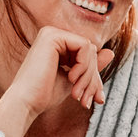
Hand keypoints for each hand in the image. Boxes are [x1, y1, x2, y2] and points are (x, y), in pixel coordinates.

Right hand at [0, 26, 114, 136]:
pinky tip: (71, 78)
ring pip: (90, 49)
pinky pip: (84, 46)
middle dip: (93, 78)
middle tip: (88, 99)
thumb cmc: (45, 95)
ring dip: (89, 75)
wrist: (26, 103)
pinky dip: (84, 66)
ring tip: (77, 94)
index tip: (96, 99)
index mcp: (56, 43)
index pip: (88, 54)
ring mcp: (51, 33)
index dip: (95, 77)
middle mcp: (53, 35)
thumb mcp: (74, 80)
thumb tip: (111, 52)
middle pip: (91, 51)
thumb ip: (90, 66)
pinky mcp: (52, 36)